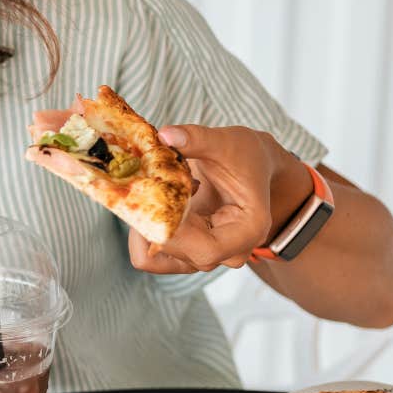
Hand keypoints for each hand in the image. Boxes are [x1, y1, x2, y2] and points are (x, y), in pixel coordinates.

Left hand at [129, 124, 307, 274]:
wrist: (252, 166)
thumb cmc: (245, 155)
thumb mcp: (226, 142)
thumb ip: (197, 138)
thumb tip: (165, 135)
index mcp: (247, 231)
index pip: (205, 249)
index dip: (172, 230)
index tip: (151, 195)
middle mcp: (228, 252)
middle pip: (177, 253)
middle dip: (149, 219)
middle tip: (141, 183)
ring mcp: (206, 255)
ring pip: (156, 258)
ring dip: (143, 223)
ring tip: (154, 189)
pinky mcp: (186, 251)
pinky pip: (151, 254)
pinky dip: (142, 229)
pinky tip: (155, 200)